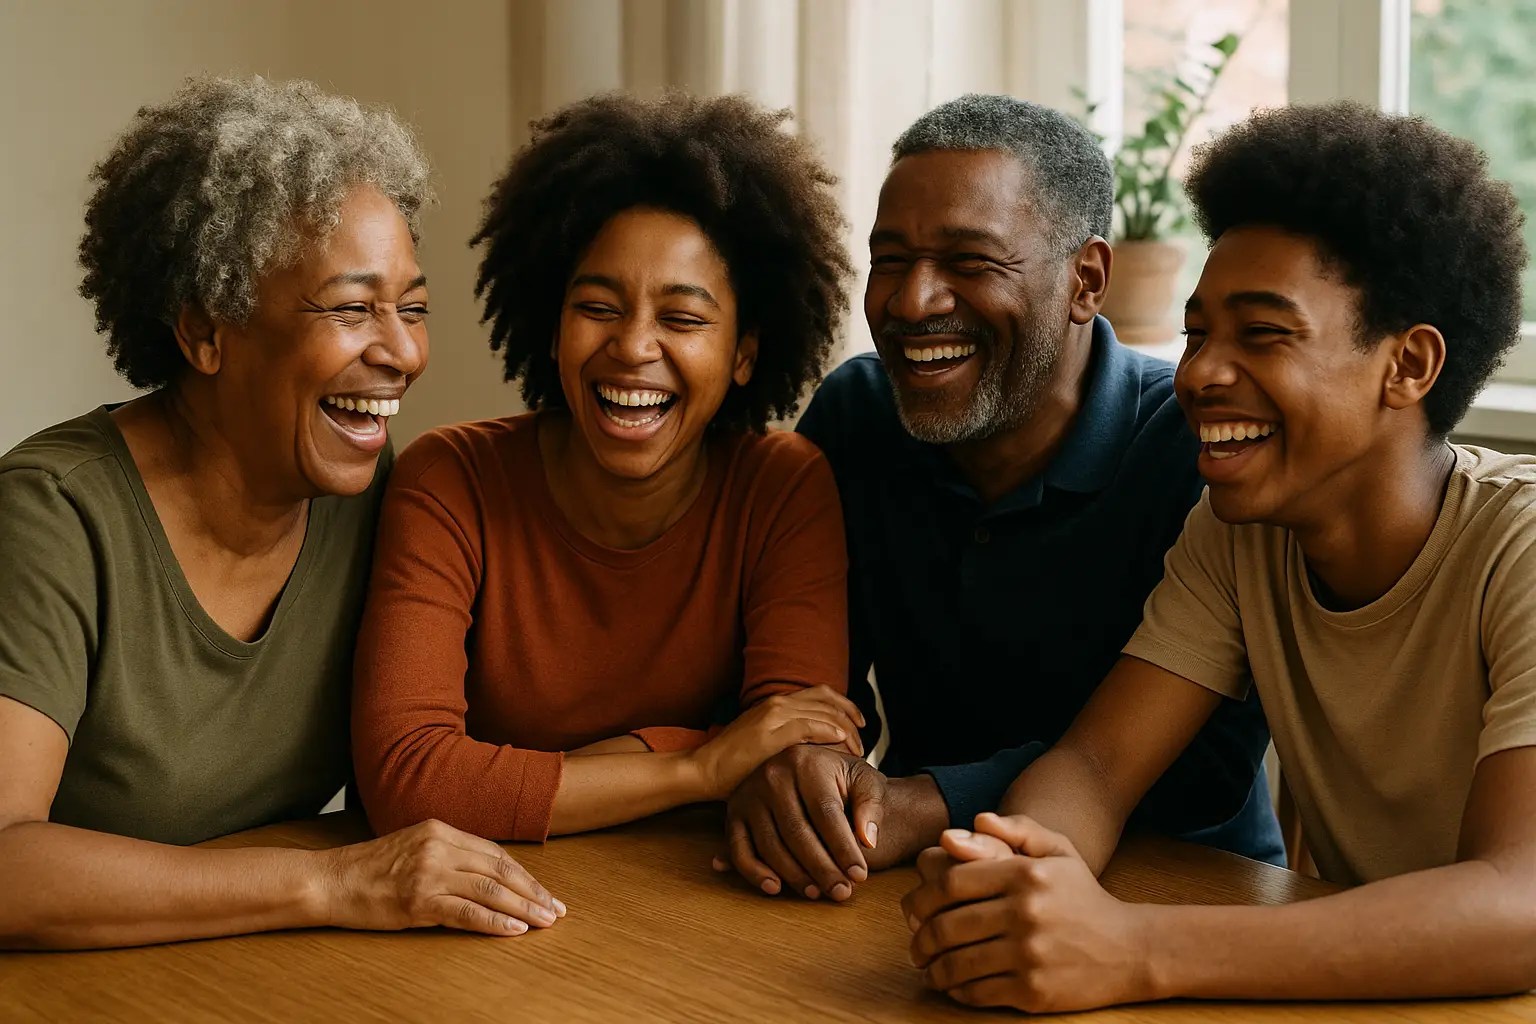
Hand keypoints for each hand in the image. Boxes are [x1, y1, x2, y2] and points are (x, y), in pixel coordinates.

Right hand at [318, 819, 565, 936]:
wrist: (329, 880)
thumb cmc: (370, 869)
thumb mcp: (414, 847)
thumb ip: (449, 855)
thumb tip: (488, 876)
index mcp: (441, 830)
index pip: (495, 854)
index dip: (524, 875)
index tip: (545, 892)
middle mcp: (439, 846)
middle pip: (500, 870)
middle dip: (533, 891)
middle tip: (557, 910)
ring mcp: (430, 872)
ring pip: (490, 890)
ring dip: (523, 908)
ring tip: (545, 922)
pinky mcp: (419, 900)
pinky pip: (467, 912)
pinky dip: (495, 921)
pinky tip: (515, 929)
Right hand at [690, 686, 864, 800]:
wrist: (702, 770)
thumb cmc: (732, 767)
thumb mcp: (765, 747)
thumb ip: (787, 741)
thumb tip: (813, 751)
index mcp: (776, 704)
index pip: (821, 694)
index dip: (845, 706)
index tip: (860, 724)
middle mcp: (777, 703)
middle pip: (828, 700)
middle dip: (851, 719)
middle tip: (863, 741)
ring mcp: (773, 714)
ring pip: (823, 710)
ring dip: (846, 728)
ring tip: (857, 749)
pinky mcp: (769, 731)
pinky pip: (809, 725)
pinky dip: (829, 731)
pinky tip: (840, 743)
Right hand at [712, 749, 944, 900]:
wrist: (810, 767)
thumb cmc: (840, 779)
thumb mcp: (863, 780)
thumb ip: (871, 806)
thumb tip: (868, 841)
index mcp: (806, 762)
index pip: (826, 813)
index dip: (843, 848)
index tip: (859, 875)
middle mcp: (773, 775)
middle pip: (797, 832)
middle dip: (821, 868)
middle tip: (841, 893)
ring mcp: (749, 794)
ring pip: (770, 844)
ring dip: (794, 875)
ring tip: (817, 893)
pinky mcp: (734, 813)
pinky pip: (739, 849)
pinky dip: (754, 872)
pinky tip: (776, 887)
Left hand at [900, 813, 1153, 1012]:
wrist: (1130, 949)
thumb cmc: (1083, 896)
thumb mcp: (1059, 851)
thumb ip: (1016, 829)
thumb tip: (971, 822)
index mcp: (1025, 874)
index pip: (951, 882)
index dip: (922, 897)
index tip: (913, 909)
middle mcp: (1025, 912)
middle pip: (947, 925)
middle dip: (920, 938)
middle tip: (915, 944)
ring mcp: (1028, 954)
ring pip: (957, 962)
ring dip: (933, 968)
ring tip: (927, 967)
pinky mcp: (1033, 990)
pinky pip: (977, 991)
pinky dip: (956, 990)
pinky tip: (953, 985)